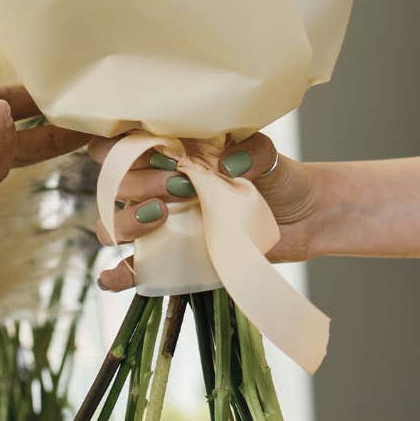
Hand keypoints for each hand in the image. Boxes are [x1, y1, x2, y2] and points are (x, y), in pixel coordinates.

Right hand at [88, 132, 318, 289]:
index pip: (124, 142)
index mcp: (173, 152)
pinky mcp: (172, 256)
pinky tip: (114, 278)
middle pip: (115, 182)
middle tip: (178, 186)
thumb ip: (250, 151)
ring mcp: (162, 223)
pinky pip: (135, 268)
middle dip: (138, 181)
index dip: (125, 145)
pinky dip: (118, 275)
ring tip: (161, 218)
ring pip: (114, 222)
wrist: (305, 218)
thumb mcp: (269, 156)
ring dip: (126, 221)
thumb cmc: (280, 179)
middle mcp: (158, 185)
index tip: (160, 152)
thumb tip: (226, 164)